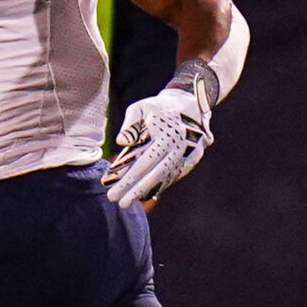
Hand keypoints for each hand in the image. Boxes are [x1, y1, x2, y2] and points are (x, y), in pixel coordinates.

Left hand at [105, 78, 213, 208]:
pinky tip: (147, 191)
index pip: (143, 165)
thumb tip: (121, 142)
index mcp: (164, 137)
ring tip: (131, 199)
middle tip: (120, 204)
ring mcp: (187, 155)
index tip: (113, 193)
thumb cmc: (160, 106)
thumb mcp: (141, 107)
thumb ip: (130, 124)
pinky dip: (161, 184)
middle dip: (136, 192)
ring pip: (165, 178)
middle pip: (154, 176)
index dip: (128, 181)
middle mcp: (178, 149)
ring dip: (148, 190)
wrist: (191, 102)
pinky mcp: (193, 158)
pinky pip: (174, 175)